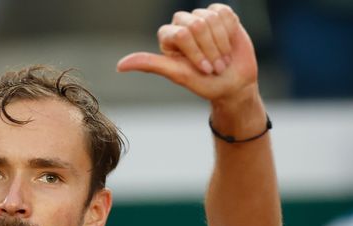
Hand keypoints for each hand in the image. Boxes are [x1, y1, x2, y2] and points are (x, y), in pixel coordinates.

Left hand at [117, 3, 256, 103]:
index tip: (203, 70)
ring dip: (221, 43)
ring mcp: (201, 18)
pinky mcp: (220, 15)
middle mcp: (182, 25)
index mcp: (168, 37)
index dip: (196, 52)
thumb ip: (150, 65)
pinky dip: (230, 32)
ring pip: (211, 19)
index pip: (181, 34)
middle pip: (197, 25)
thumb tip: (120, 66)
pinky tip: (229, 43)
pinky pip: (225, 14)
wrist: (232, 83)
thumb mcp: (177, 75)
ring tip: (222, 59)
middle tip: (214, 67)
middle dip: (209, 49)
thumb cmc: (204, 83)